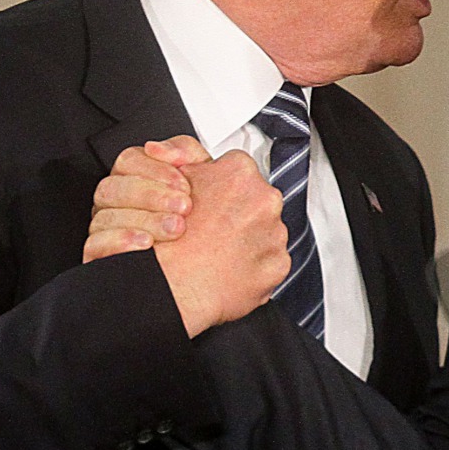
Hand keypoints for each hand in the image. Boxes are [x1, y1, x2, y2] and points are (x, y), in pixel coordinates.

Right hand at [83, 136, 208, 262]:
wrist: (212, 253)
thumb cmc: (205, 212)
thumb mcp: (204, 176)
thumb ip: (185, 152)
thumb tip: (156, 147)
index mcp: (136, 176)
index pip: (128, 161)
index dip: (155, 170)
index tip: (184, 184)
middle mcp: (116, 200)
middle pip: (113, 187)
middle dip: (152, 196)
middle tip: (184, 207)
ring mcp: (106, 227)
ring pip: (104, 217)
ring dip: (144, 220)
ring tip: (175, 228)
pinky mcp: (103, 255)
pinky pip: (95, 246)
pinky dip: (121, 242)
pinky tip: (147, 243)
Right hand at [156, 150, 289, 337]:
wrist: (171, 287)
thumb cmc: (170, 240)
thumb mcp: (174, 184)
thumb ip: (195, 163)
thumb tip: (205, 161)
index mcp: (240, 172)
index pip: (241, 170)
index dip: (224, 187)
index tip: (216, 200)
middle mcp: (265, 198)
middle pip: (258, 198)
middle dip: (241, 211)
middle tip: (216, 229)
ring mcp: (275, 232)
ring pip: (267, 229)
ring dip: (250, 237)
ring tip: (221, 251)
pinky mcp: (279, 263)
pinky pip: (270, 259)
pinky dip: (256, 264)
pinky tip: (232, 268)